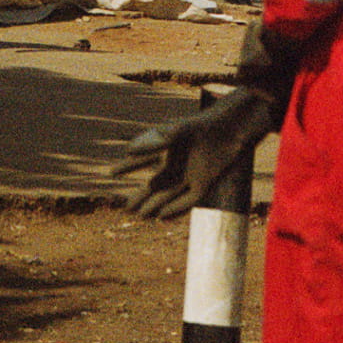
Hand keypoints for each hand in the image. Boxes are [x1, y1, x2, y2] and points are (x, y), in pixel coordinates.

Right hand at [112, 87, 277, 218]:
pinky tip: (162, 217)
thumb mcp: (177, 131)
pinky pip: (187, 201)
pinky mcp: (205, 185)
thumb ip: (156, 140)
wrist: (231, 129)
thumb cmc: (204, 125)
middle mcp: (178, 164)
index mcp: (169, 148)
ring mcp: (191, 175)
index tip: (110, 173)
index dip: (128, 167)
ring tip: (139, 216)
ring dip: (154, 205)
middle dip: (141, 196)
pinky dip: (175, 209)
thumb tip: (129, 150)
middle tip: (125, 208)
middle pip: (155, 184)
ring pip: (168, 195)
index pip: (143, 160)